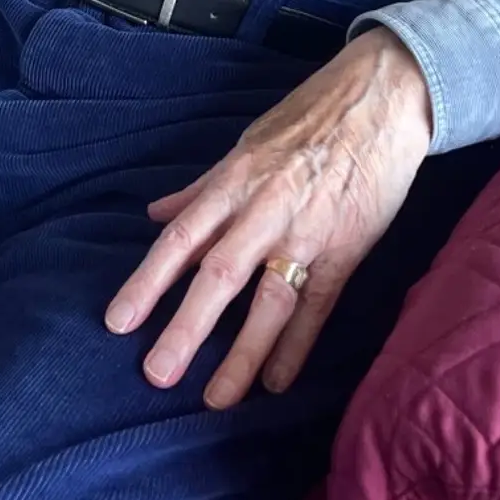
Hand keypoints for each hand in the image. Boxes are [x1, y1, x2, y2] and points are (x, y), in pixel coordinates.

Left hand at [105, 29, 433, 409]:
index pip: (181, 239)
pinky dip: (297, 345)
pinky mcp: (346, 250)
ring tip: (217, 398)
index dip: (148, 282)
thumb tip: (157, 215)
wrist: (380, 101)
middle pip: (219, 276)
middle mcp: (264, 211)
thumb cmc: (307, 120)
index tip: (118, 322)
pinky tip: (277, 382)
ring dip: (241, 353)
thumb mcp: (246, 146)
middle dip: (186, 328)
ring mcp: (307, 233)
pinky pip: (317, 305)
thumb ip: (202, 188)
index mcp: (234, 183)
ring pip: (269, 301)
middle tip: (156, 375)